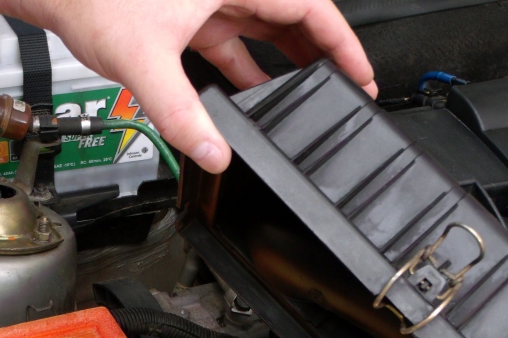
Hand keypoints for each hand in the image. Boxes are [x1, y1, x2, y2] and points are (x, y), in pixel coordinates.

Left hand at [0, 0, 376, 172]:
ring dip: (283, 63)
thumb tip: (213, 153)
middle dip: (319, 56)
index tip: (361, 74)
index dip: (343, 43)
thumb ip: (182, 113)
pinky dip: (246, 66)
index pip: (310, 7)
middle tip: (340, 92)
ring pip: (262, 29)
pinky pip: (233, 39)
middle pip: (292, 18)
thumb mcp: (146, 60)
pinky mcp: (188, 15)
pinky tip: (250, 95)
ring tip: (304, 98)